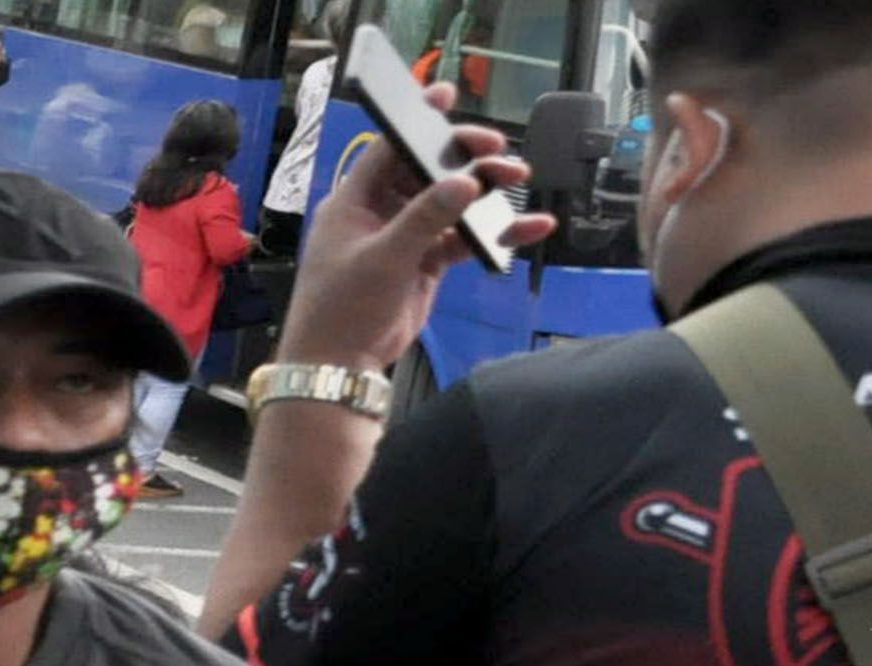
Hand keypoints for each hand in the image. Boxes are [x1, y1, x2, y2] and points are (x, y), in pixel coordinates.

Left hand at [278, 84, 547, 375]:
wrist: (341, 365)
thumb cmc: (342, 308)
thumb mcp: (383, 258)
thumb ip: (425, 218)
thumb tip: (465, 182)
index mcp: (354, 202)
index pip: (388, 149)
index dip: (417, 121)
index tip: (446, 95)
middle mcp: (380, 212)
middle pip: (428, 170)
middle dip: (465, 157)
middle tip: (500, 149)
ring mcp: (406, 235)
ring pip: (452, 202)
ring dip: (486, 190)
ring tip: (519, 176)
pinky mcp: (426, 261)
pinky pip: (466, 237)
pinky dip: (495, 232)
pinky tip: (531, 226)